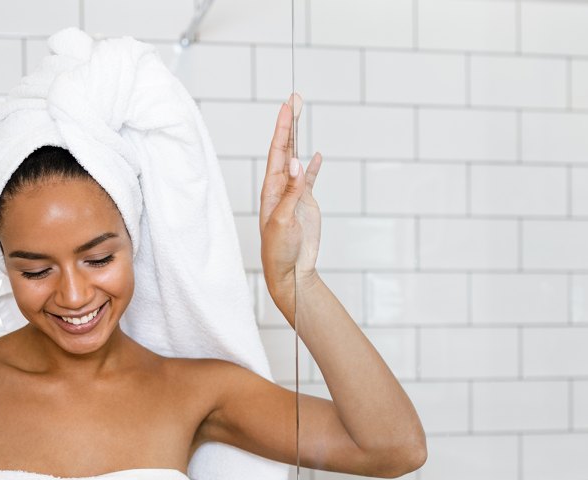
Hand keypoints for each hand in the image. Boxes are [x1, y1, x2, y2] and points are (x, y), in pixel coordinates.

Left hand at [259, 92, 321, 301]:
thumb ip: (291, 192)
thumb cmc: (279, 250)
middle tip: (295, 99)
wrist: (290, 272)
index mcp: (271, 188)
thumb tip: (298, 163)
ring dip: (300, 138)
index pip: (278, 151)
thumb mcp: (284, 221)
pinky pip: (309, 179)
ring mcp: (294, 194)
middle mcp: (281, 187)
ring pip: (298, 160)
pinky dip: (313, 166)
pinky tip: (316, 154)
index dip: (283, 128)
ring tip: (302, 116)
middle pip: (286, 149)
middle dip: (290, 124)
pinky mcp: (305, 204)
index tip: (288, 106)